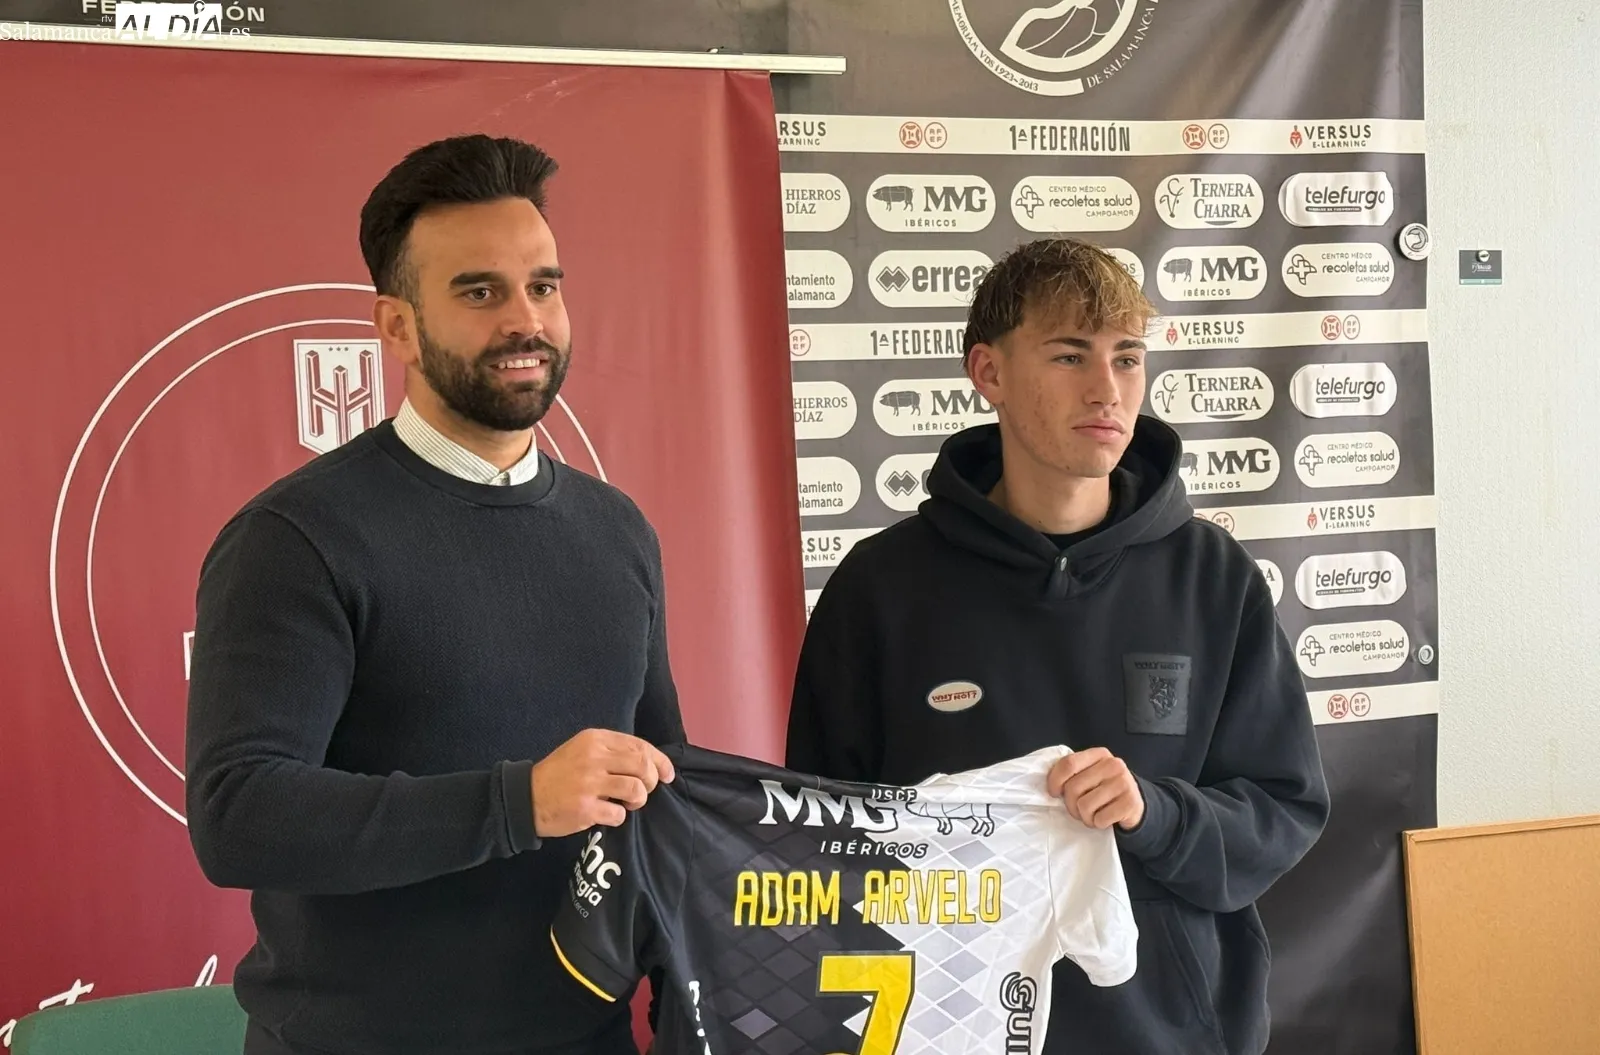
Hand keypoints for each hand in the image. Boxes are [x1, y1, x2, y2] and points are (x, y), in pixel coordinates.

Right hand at [530, 729, 675, 837]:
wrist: (526, 798)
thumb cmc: (560, 774)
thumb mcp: (583, 751)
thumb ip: (612, 752)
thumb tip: (650, 762)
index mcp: (595, 739)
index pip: (639, 745)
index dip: (660, 761)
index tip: (668, 774)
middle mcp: (593, 758)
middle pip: (642, 766)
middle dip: (652, 781)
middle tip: (644, 791)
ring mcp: (589, 783)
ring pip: (636, 789)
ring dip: (638, 800)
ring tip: (628, 804)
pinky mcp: (585, 808)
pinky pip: (619, 814)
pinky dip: (620, 817)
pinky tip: (608, 814)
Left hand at [1047, 748, 1144, 830]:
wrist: (1134, 803)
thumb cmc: (1104, 789)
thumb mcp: (1090, 774)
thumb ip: (1073, 773)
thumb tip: (1051, 786)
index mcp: (1099, 754)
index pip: (1068, 763)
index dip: (1055, 781)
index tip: (1054, 793)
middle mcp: (1113, 765)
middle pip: (1074, 788)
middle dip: (1071, 805)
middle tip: (1078, 810)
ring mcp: (1124, 783)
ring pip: (1085, 806)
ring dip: (1085, 817)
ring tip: (1092, 814)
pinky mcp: (1130, 803)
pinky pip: (1100, 819)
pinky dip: (1098, 823)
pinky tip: (1104, 819)